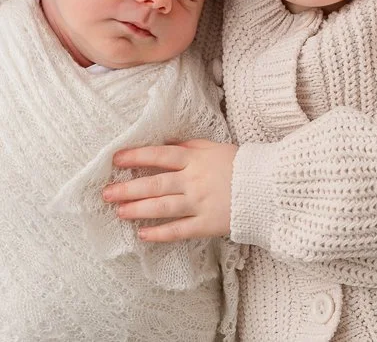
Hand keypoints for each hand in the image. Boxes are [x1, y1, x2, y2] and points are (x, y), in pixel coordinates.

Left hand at [102, 139, 237, 241]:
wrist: (269, 187)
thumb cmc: (241, 164)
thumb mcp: (215, 147)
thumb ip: (190, 146)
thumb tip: (167, 142)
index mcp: (195, 159)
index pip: (160, 155)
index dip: (136, 156)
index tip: (116, 159)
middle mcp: (194, 180)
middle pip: (155, 183)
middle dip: (128, 188)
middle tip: (106, 193)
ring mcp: (200, 203)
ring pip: (162, 207)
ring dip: (138, 210)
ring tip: (119, 211)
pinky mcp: (207, 223)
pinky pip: (179, 230)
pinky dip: (160, 233)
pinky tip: (143, 234)